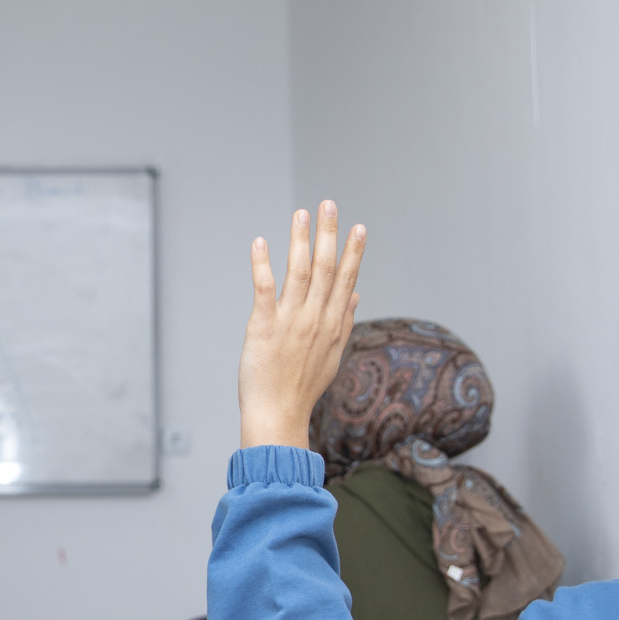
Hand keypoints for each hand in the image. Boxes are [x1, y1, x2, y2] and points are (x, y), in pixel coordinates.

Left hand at [239, 201, 364, 449]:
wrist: (278, 414)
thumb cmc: (302, 387)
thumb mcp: (332, 354)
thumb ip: (344, 320)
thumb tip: (355, 294)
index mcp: (333, 324)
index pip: (346, 281)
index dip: (353, 252)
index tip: (358, 227)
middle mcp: (315, 319)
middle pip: (325, 269)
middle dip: (329, 235)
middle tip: (329, 204)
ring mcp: (290, 321)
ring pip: (299, 273)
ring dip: (301, 241)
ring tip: (302, 213)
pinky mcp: (263, 327)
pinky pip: (264, 290)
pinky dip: (262, 264)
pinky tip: (260, 242)